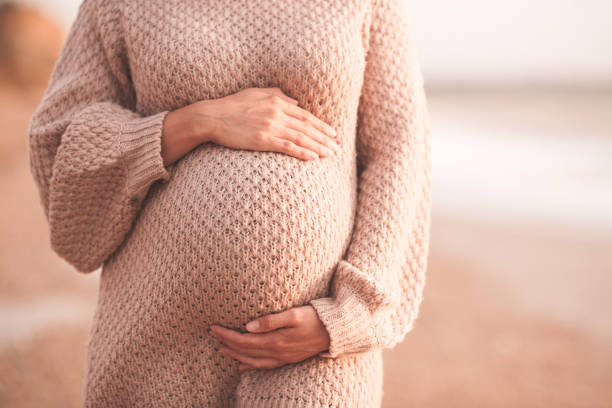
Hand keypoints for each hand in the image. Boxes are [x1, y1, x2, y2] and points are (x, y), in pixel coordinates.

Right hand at [174, 86, 338, 161]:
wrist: (211, 117)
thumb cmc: (231, 106)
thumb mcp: (255, 93)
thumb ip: (277, 95)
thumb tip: (295, 102)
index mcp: (277, 101)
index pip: (305, 115)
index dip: (321, 125)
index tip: (332, 133)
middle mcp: (277, 112)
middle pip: (307, 127)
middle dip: (325, 138)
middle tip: (338, 148)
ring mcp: (271, 126)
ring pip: (301, 137)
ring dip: (319, 147)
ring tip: (331, 154)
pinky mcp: (263, 139)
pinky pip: (288, 147)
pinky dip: (303, 152)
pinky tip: (314, 158)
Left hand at [209, 305, 330, 370]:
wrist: (336, 332)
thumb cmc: (316, 317)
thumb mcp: (294, 314)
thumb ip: (271, 320)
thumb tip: (248, 326)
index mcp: (275, 340)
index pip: (244, 340)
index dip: (227, 334)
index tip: (213, 327)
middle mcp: (277, 351)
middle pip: (245, 350)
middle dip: (227, 343)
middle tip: (213, 334)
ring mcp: (283, 357)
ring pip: (253, 361)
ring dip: (236, 355)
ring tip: (222, 350)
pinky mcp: (288, 358)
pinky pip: (265, 366)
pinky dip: (251, 366)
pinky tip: (244, 366)